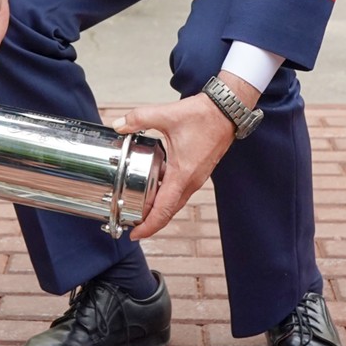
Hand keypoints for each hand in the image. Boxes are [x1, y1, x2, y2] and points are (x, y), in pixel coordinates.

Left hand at [111, 87, 251, 240]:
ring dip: (159, 208)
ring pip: (175, 201)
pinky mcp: (198, 172)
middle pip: (169, 211)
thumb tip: (119, 125)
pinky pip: (180, 190)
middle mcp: (191, 181)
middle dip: (150, 222)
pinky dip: (167, 194)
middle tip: (131, 224)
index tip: (135, 235)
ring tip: (138, 206)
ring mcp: (197, 178)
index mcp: (183, 173)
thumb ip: (139, 118)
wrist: (227, 110)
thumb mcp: (166, 114)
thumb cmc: (204, 115)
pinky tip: (153, 183)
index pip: (164, 209)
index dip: (148, 226)